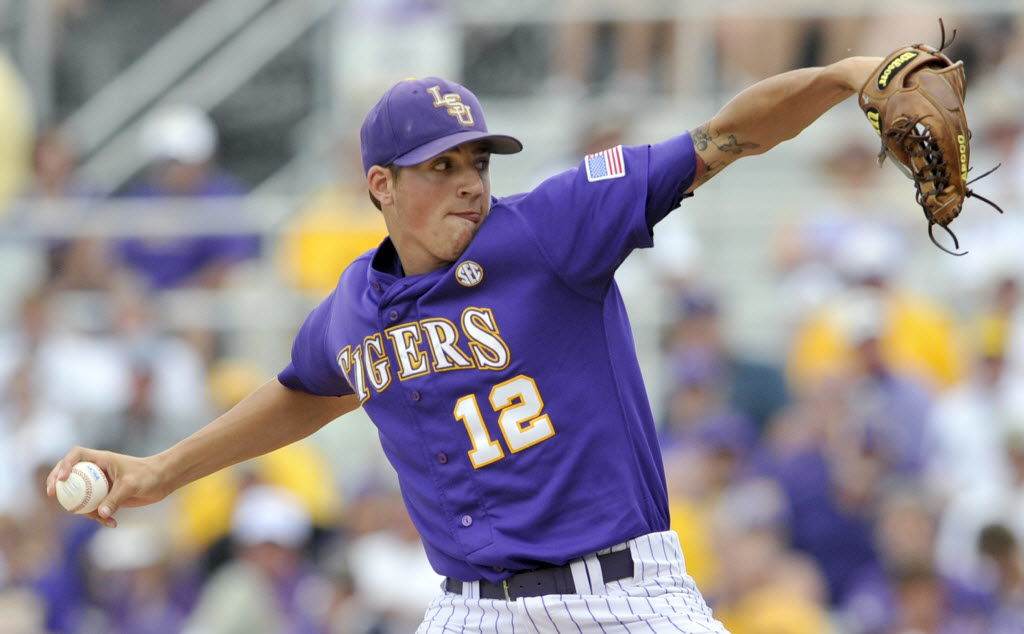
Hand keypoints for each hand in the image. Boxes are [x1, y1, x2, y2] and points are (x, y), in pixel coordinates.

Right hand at [46, 448, 170, 527]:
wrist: (163, 481)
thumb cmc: (149, 475)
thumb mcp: (132, 485)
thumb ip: (115, 498)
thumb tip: (100, 514)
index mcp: (101, 459)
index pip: (76, 455)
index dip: (64, 464)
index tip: (62, 478)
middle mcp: (97, 470)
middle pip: (69, 473)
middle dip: (57, 483)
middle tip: (51, 495)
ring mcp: (101, 484)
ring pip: (80, 495)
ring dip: (84, 509)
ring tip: (101, 518)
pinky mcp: (107, 496)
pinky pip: (95, 508)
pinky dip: (100, 517)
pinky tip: (113, 523)